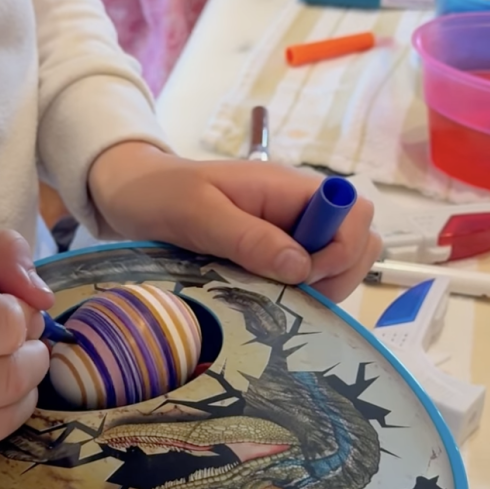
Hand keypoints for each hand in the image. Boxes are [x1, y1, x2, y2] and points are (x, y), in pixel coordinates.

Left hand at [89, 143, 380, 301]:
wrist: (131, 195)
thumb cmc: (160, 195)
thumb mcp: (198, 213)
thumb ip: (248, 237)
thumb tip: (301, 266)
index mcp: (289, 188)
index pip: (356, 212)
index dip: (342, 249)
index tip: (301, 273)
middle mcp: (299, 210)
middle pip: (358, 243)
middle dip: (337, 275)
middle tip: (288, 292)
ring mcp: (290, 233)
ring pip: (338, 265)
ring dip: (318, 289)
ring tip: (271, 297)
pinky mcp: (275, 254)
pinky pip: (309, 278)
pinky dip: (299, 295)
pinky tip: (264, 300)